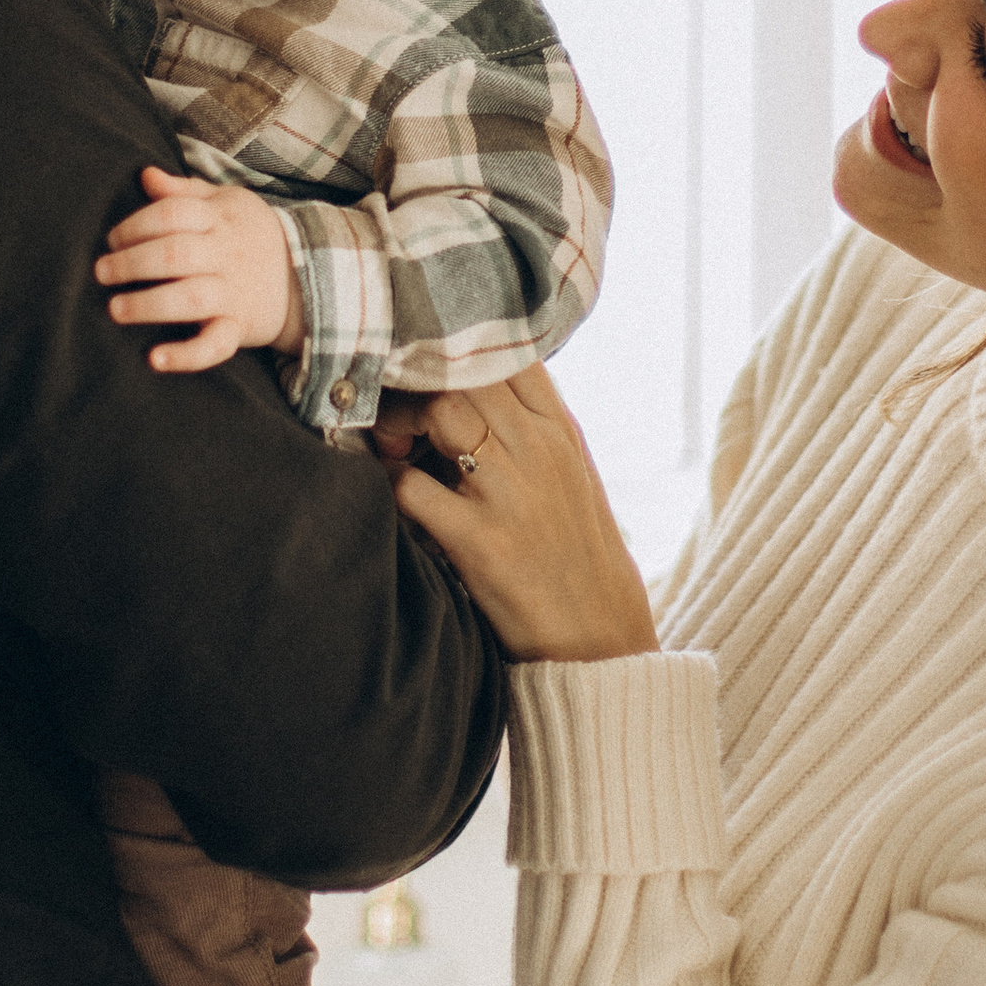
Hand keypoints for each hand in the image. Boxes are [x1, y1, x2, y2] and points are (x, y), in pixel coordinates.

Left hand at [96, 167, 305, 372]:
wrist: (308, 274)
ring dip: (149, 305)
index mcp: (220, 220)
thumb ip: (184, 191)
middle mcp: (226, 255)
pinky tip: (156, 359)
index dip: (136, 225)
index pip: (174, 215)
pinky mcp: (239, 328)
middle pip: (175, 254)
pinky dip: (187, 356)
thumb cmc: (251, 234)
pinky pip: (216, 345)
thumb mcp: (226, 202)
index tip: (113, 240)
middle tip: (102, 273)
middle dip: (132, 263)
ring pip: (190, 299)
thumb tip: (146, 175)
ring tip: (115, 309)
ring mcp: (234, 293)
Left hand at [392, 367, 660, 662]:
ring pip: (438, 411)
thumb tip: (475, 378)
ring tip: (390, 449)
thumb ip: (531, 423)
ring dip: (396, 423)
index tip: (421, 366)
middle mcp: (538, 450)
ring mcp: (510, 494)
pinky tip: (389, 492)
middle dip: (412, 383)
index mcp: (559, 429)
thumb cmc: (575, 552)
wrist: (598, 640)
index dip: (452, 346)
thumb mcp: (571, 473)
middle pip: (460, 373)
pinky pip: (412, 489)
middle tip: (391, 413)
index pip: (505, 349)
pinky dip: (386, 481)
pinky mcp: (481, 542)